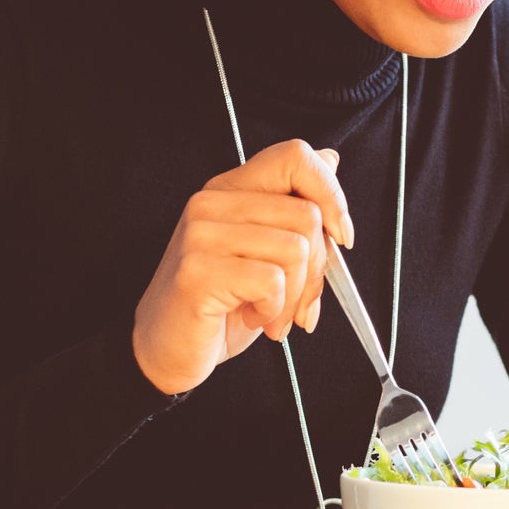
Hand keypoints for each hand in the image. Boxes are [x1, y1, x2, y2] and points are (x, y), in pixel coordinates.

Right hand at [132, 140, 353, 394]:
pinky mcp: (198, 270)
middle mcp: (211, 203)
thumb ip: (295, 211)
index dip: (330, 194)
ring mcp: (201, 234)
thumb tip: (331, 160)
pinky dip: (274, 310)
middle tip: (298, 302)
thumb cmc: (220, 306)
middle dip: (317, 271)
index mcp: (231, 190)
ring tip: (271, 313)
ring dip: (295, 297)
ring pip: (295, 250)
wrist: (166, 351)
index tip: (341, 236)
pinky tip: (253, 317)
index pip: (293, 156)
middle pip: (307, 215)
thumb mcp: (267, 254)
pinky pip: (271, 281)